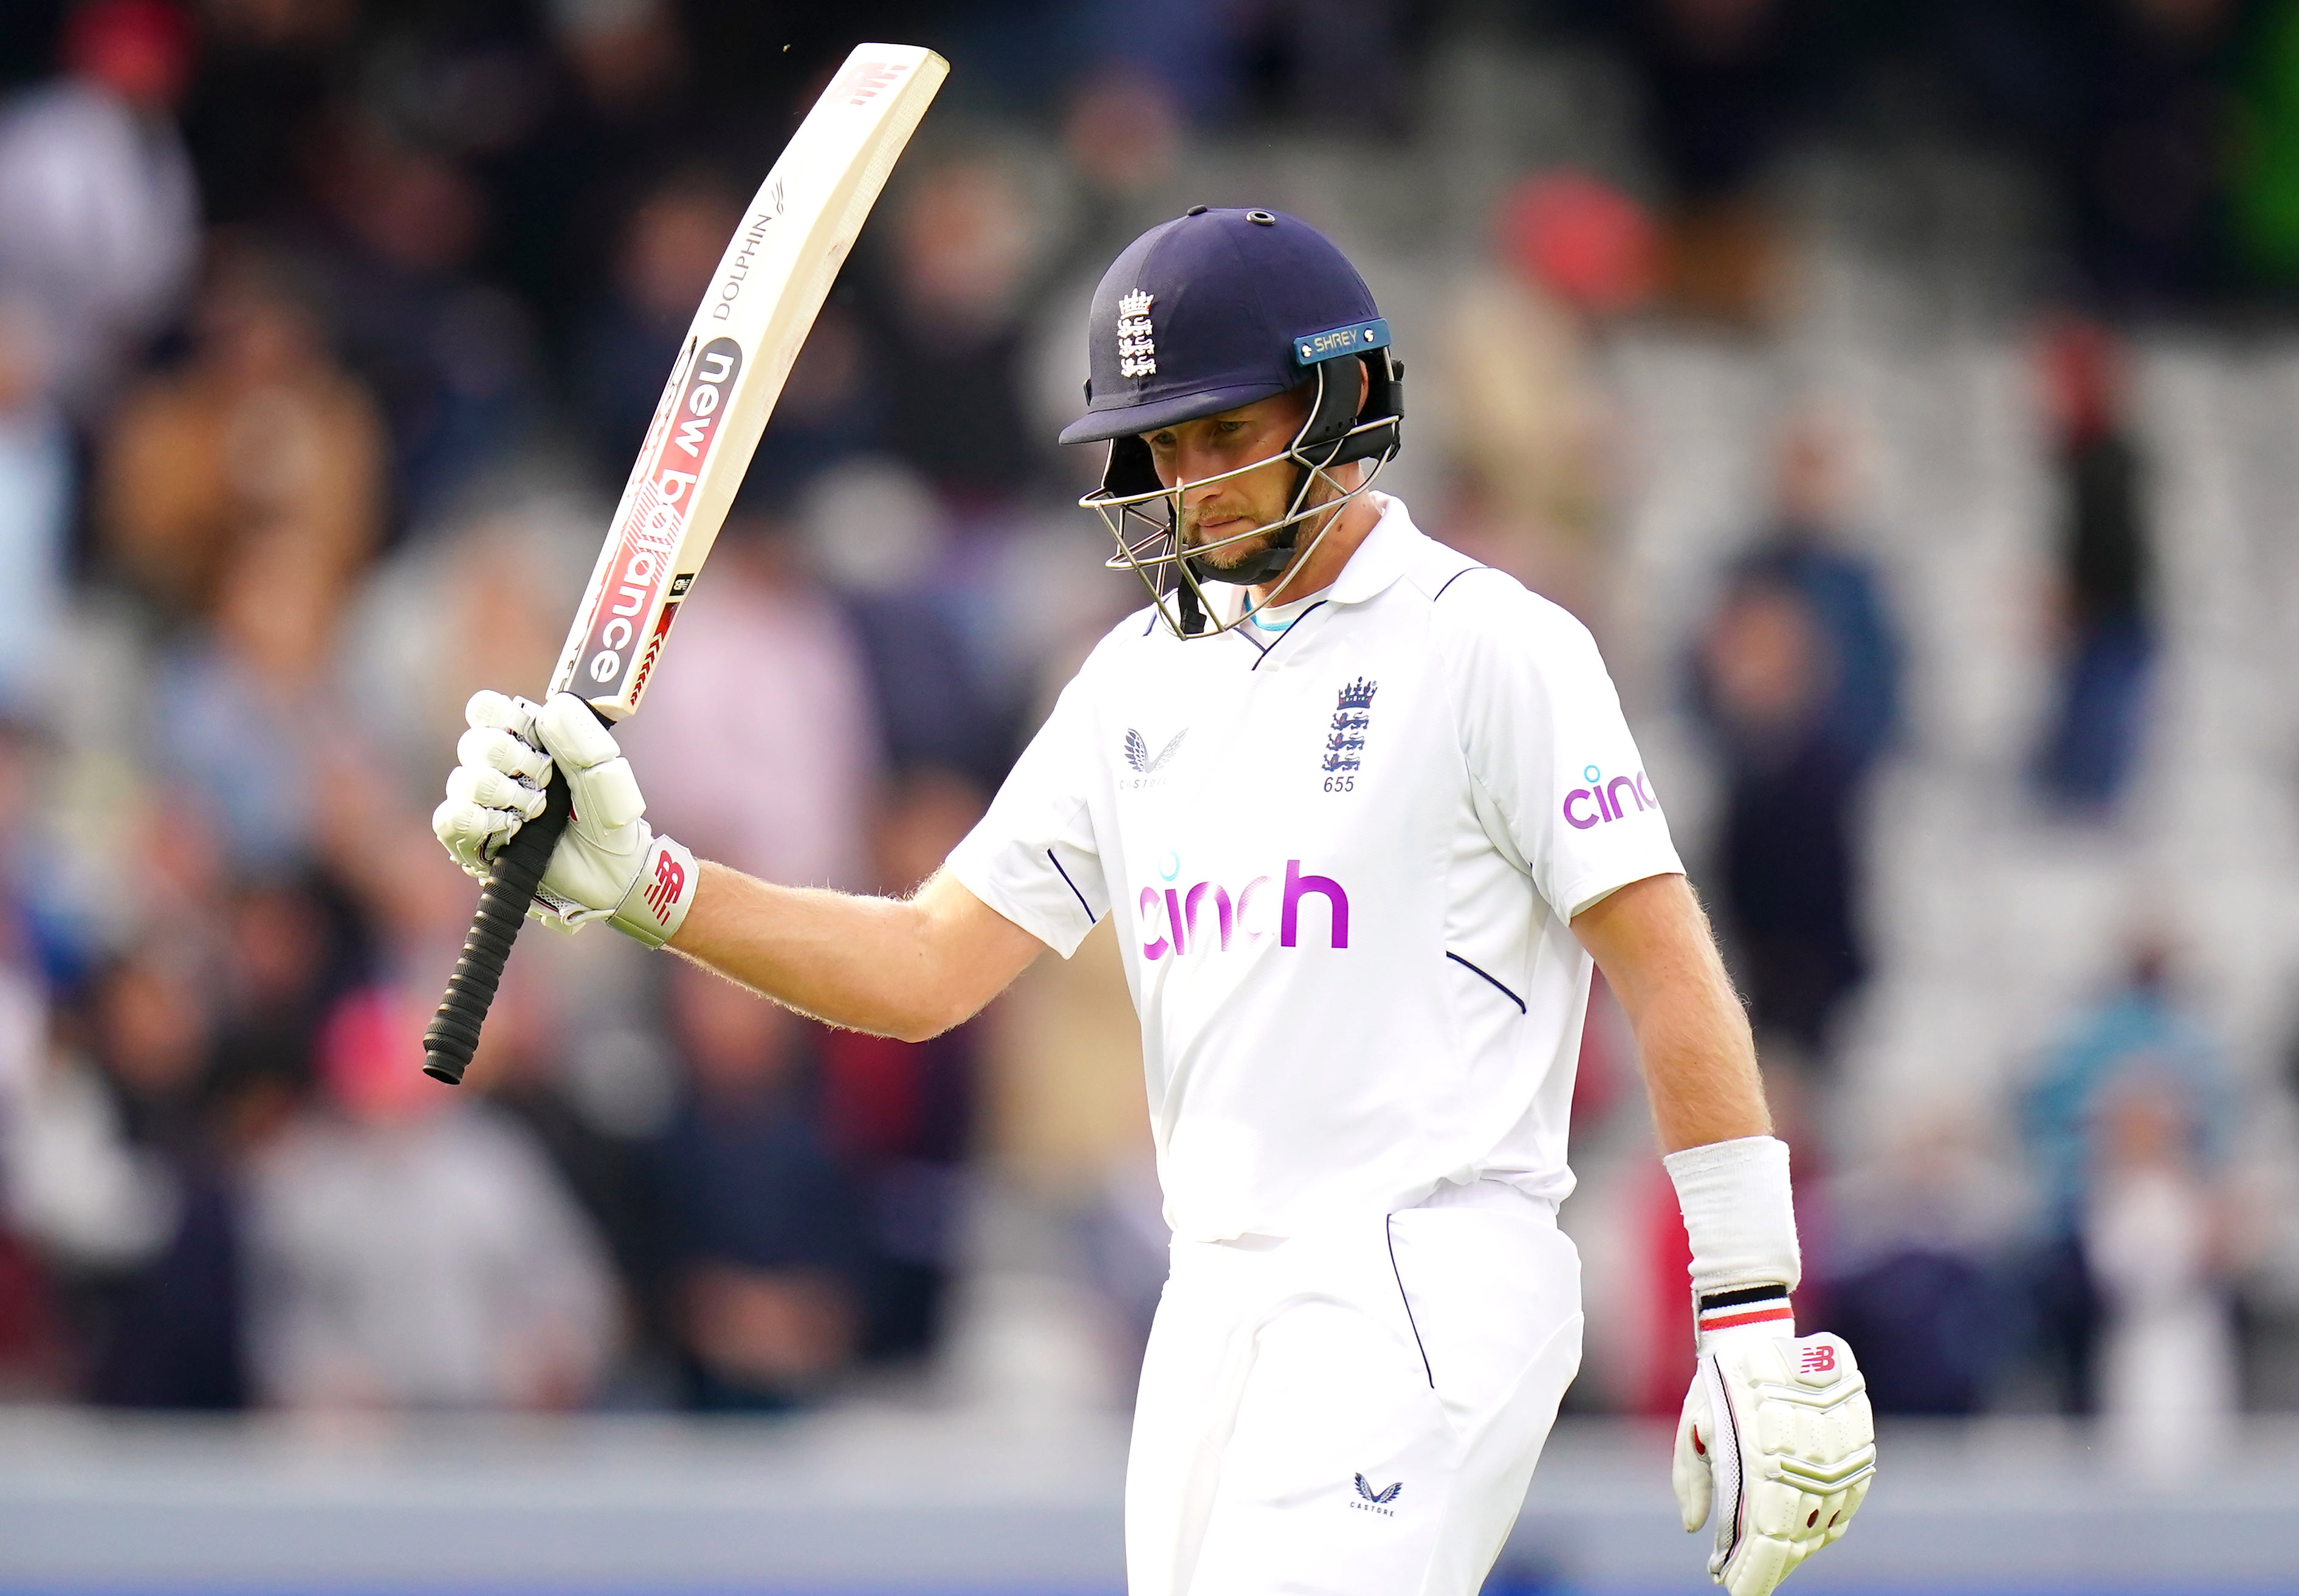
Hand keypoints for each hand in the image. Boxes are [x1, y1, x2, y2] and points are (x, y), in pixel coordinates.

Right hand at [432, 691, 695, 943]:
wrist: (611, 874)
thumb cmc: (609, 820)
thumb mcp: (606, 775)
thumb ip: (582, 738)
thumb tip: (552, 709)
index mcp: (526, 741)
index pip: (487, 710)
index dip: (504, 719)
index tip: (537, 741)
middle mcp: (497, 767)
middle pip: (475, 743)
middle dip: (513, 762)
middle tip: (545, 785)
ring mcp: (482, 803)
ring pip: (463, 780)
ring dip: (503, 796)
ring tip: (534, 814)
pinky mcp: (473, 839)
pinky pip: (450, 819)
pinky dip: (477, 822)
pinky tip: (507, 831)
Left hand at [1673, 1332, 1874, 1595]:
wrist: (1759, 1332)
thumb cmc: (1715, 1383)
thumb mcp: (1691, 1426)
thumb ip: (1691, 1479)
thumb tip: (1695, 1529)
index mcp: (1763, 1454)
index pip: (1763, 1532)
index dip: (1753, 1568)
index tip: (1734, 1588)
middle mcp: (1806, 1458)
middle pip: (1796, 1535)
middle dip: (1771, 1566)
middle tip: (1748, 1582)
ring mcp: (1838, 1454)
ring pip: (1826, 1523)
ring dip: (1799, 1549)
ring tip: (1771, 1562)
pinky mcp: (1857, 1446)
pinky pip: (1847, 1502)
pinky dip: (1827, 1526)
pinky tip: (1805, 1537)